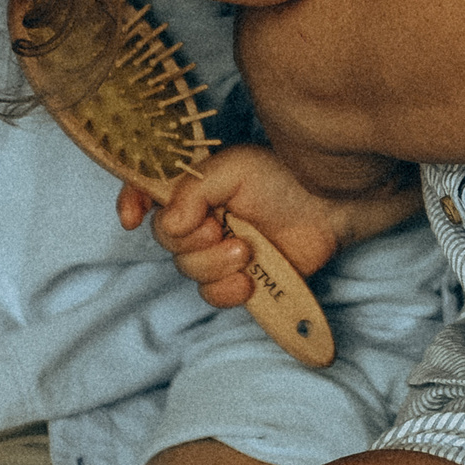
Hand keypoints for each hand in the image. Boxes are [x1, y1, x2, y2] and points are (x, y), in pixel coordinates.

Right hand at [118, 146, 416, 307]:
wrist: (333, 208)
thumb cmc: (287, 177)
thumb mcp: (233, 168)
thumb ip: (192, 192)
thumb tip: (166, 223)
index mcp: (195, 186)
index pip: (147, 193)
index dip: (131, 203)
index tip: (131, 217)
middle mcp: (202, 219)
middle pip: (166, 242)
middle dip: (191, 240)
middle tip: (221, 229)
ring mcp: (220, 251)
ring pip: (189, 271)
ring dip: (213, 265)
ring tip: (247, 250)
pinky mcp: (240, 279)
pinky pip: (213, 296)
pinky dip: (225, 291)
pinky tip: (247, 280)